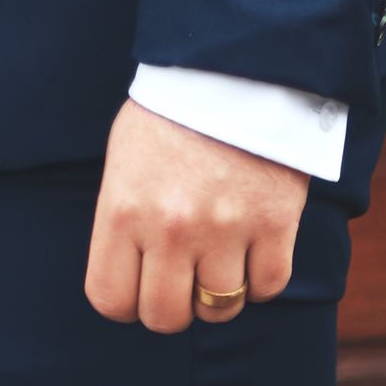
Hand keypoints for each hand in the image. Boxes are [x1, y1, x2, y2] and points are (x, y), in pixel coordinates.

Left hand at [84, 97, 307, 334]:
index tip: (140, 284)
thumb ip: (123, 220)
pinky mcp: (274, 224)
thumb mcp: (123, 161)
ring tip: (219, 258)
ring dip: (219, 294)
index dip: (126, 301)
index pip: (110, 299)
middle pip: (166, 317)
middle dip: (173, 306)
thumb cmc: (170, 115)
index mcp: (122, 210)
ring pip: (220, 309)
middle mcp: (171, 228)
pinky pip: (268, 286)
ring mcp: (225, 229)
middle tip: (182, 278)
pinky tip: (252, 249)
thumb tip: (130, 276)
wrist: (234, 69)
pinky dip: (261, 279)